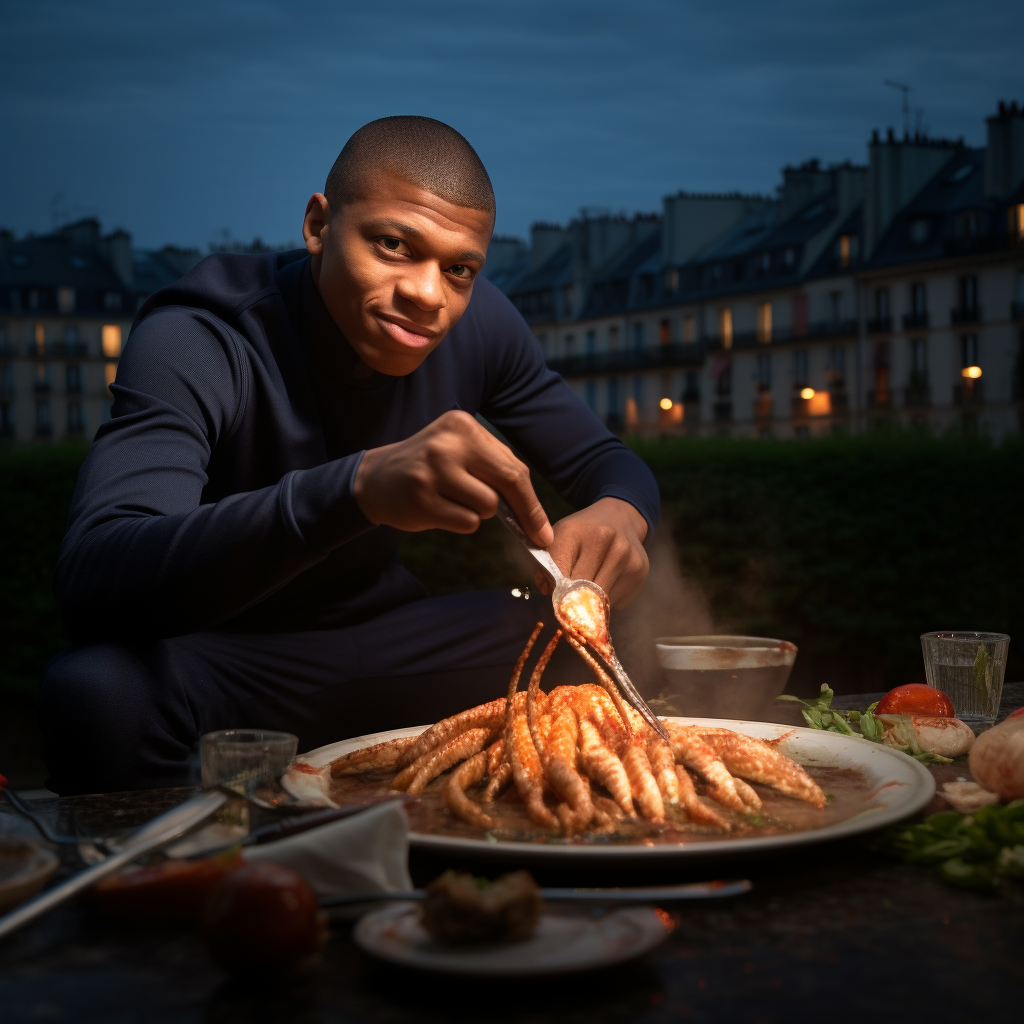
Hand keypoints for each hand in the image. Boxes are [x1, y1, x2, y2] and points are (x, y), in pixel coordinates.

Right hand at [353, 410, 553, 545]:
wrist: (375, 479)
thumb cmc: (429, 468)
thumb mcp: (459, 452)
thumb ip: (496, 469)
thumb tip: (535, 514)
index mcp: (462, 425)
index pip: (513, 465)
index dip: (532, 501)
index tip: (542, 528)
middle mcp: (448, 444)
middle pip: (507, 482)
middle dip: (524, 513)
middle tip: (533, 535)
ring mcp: (432, 471)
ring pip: (487, 507)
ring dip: (478, 512)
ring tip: (453, 499)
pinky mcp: (421, 499)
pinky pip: (466, 523)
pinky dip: (460, 523)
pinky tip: (439, 509)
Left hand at [536, 497, 648, 607]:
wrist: (621, 518)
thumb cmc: (584, 533)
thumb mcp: (560, 537)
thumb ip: (548, 563)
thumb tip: (546, 591)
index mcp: (575, 530)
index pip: (559, 572)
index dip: (554, 591)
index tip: (554, 598)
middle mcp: (604, 539)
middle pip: (581, 589)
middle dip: (572, 602)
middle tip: (569, 608)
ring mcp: (625, 556)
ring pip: (600, 599)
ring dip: (591, 606)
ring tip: (586, 599)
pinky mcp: (639, 571)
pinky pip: (616, 601)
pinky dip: (607, 603)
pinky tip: (605, 590)